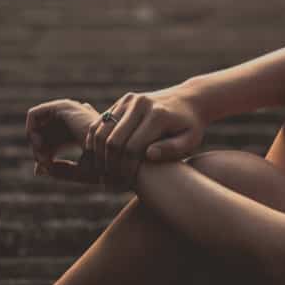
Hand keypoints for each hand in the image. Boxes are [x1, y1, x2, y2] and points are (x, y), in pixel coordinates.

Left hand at [25, 99, 140, 189]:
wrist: (118, 159)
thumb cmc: (105, 170)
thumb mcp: (78, 173)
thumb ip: (59, 171)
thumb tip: (37, 171)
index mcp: (80, 131)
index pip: (51, 140)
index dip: (43, 154)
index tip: (47, 168)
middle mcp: (75, 119)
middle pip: (42, 131)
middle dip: (37, 149)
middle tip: (43, 164)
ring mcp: (70, 110)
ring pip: (37, 123)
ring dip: (35, 142)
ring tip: (43, 158)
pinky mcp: (64, 106)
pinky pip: (34, 114)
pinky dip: (31, 131)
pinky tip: (41, 147)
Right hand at [85, 88, 205, 182]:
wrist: (188, 99)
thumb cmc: (190, 126)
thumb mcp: (190, 140)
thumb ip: (172, 149)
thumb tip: (148, 155)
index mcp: (157, 115)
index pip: (132, 148)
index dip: (126, 169)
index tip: (126, 185)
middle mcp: (139, 104)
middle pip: (113, 140)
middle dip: (109, 165)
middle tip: (109, 183)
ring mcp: (128, 100)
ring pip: (101, 131)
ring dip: (98, 155)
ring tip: (103, 174)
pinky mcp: (121, 101)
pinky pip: (99, 123)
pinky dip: (94, 141)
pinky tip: (98, 159)